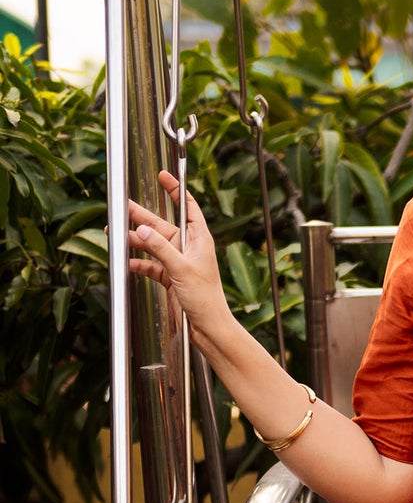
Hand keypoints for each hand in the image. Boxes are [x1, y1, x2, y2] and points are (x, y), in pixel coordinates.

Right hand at [127, 172, 230, 337]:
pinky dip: (138, 263)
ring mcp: (177, 262)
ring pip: (152, 245)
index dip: (175, 190)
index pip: (188, 206)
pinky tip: (126, 262)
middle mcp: (188, 247)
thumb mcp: (181, 269)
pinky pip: (150, 265)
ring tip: (114, 234)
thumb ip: (160, 247)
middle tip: (120, 206)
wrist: (208, 328)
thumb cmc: (205, 298)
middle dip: (141, 216)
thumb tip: (140, 229)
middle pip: (161, 225)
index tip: (163, 175)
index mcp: (199, 239)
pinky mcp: (169, 278)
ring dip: (134, 240)